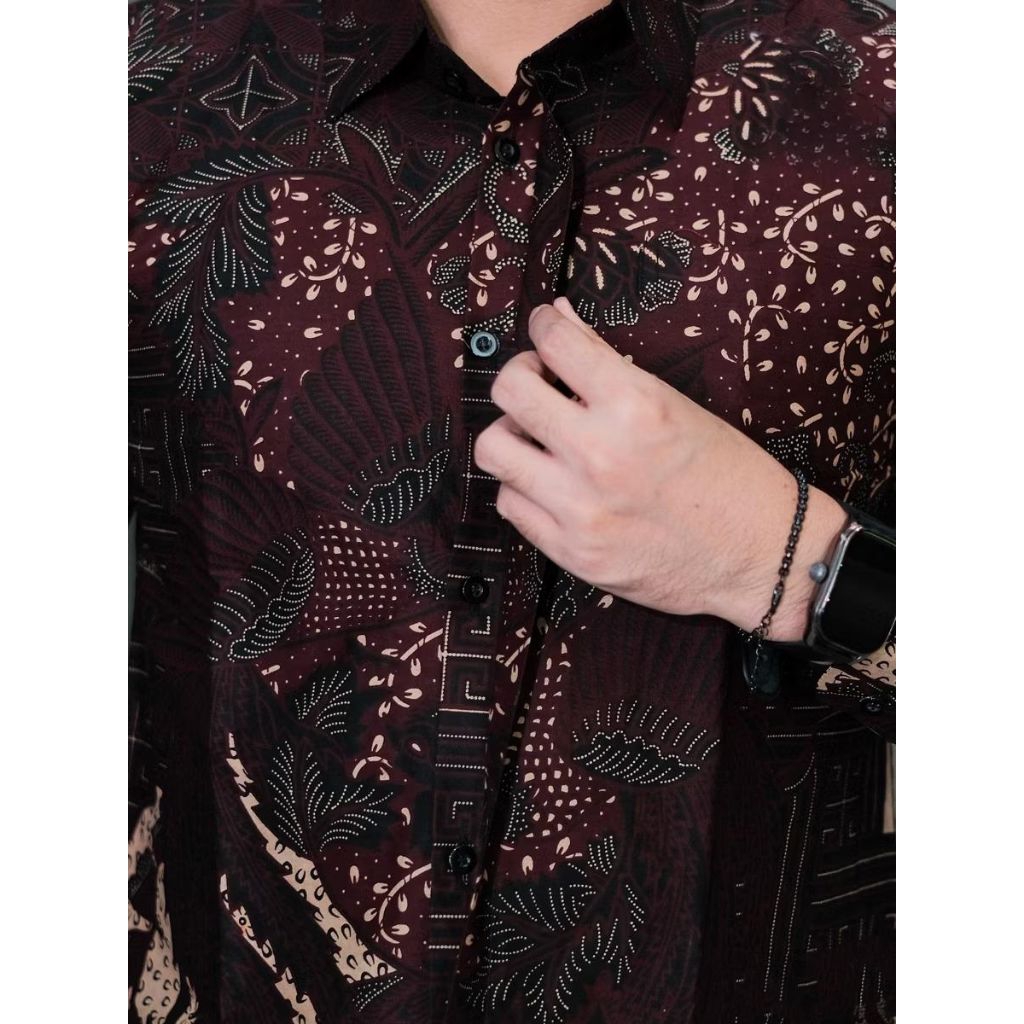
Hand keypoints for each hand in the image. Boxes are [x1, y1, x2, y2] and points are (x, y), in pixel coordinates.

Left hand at [473, 297, 846, 638]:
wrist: (762, 556)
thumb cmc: (730, 477)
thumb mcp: (677, 406)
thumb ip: (608, 362)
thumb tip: (560, 317)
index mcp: (635, 406)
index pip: (555, 341)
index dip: (545, 325)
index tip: (547, 327)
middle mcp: (601, 454)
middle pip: (509, 391)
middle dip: (520, 375)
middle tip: (538, 382)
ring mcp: (581, 508)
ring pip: (495, 449)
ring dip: (512, 434)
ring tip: (539, 438)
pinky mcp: (571, 551)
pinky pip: (511, 503)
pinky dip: (523, 486)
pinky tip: (549, 482)